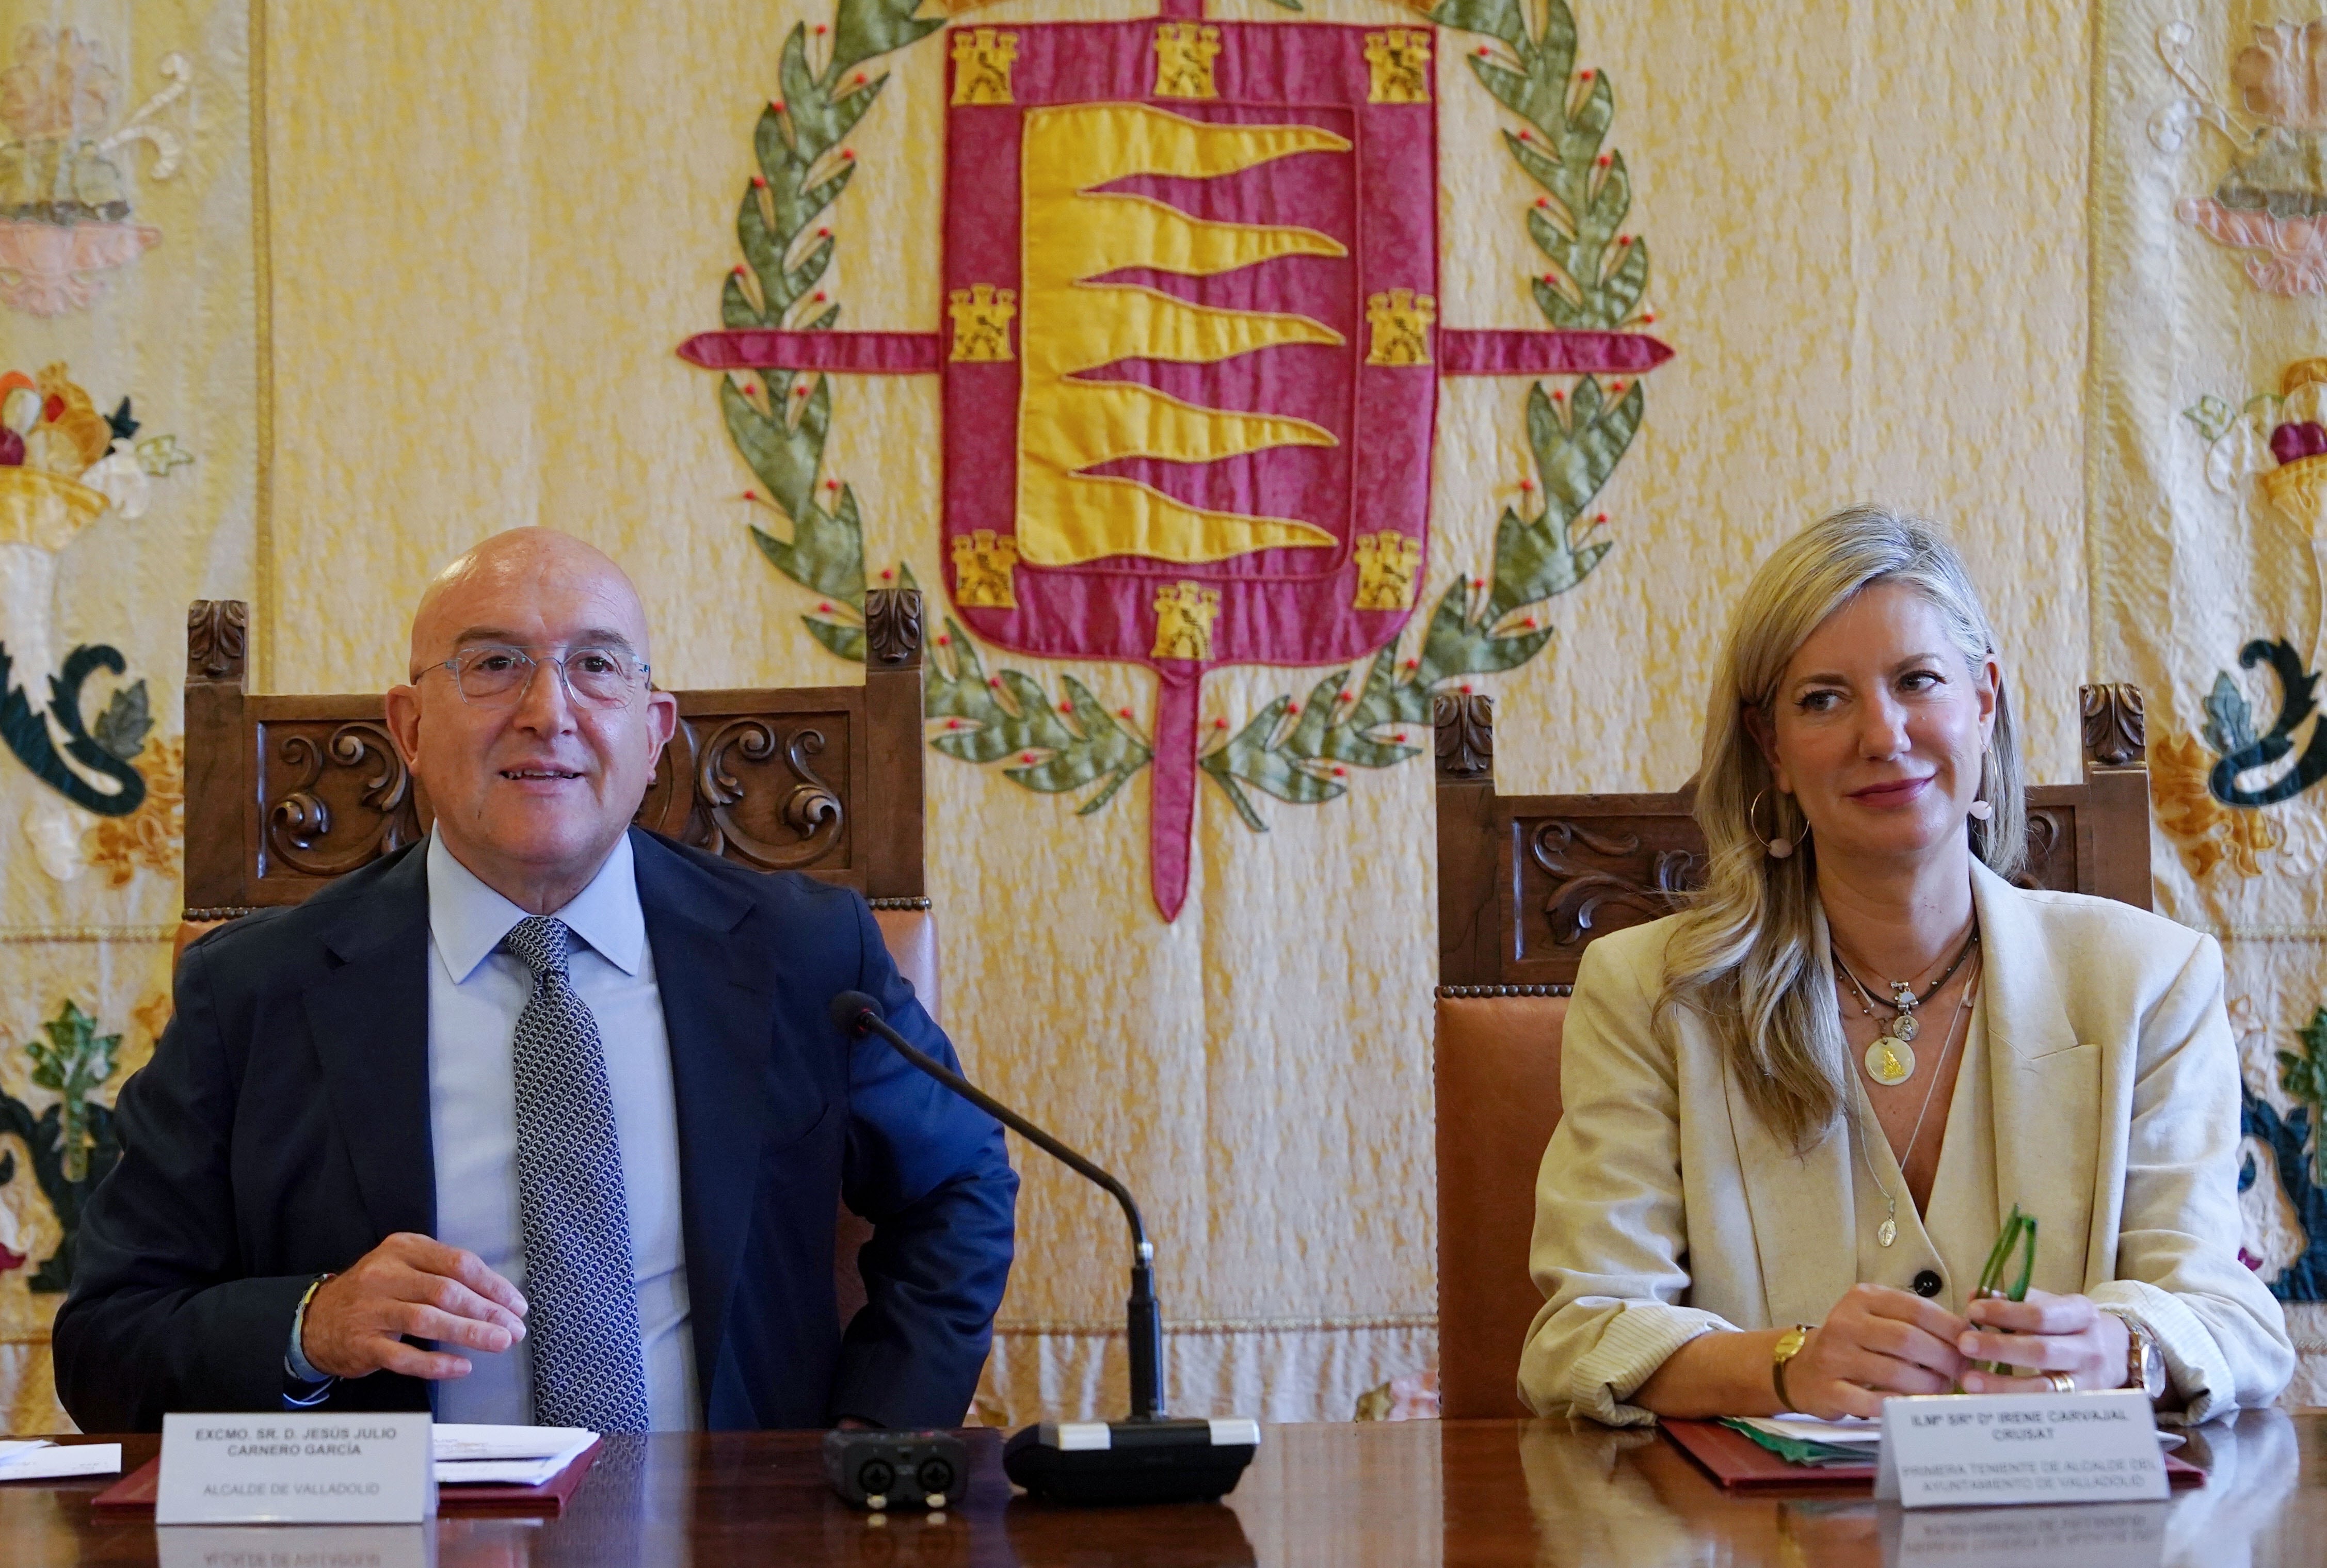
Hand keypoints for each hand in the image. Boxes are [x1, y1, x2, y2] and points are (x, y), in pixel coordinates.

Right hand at [302, 1233, 527, 1380]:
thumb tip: (497, 1296)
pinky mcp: (363, 1343)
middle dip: (487, 1311)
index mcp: (404, 1249)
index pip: (458, 1263)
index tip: (516, 1304)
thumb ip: (444, 1274)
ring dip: (469, 1333)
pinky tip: (461, 1367)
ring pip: (428, 1320)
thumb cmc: (375, 1293)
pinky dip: (436, 1363)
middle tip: (514, 1328)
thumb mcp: (405, 1267)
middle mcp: (386, 1275)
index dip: (492, 1285)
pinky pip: (404, 1356)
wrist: (317, 1320)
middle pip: (447, 1291)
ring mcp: (372, 1310)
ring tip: (500, 1342)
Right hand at [1784, 1284, 1970, 1418]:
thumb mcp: (1879, 1319)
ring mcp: (1834, 1356)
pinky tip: (1911, 1405)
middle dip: (1943, 1359)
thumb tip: (1971, 1336)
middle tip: (1960, 1373)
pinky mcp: (1829, 1389)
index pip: (1917, 1308)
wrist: (1803, 1370)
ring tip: (1941, 1389)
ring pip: (1894, 1372)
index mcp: (1863, 1298)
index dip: (1951, 1329)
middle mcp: (1845, 1322)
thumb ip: (1917, 1322)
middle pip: (1908, 1340)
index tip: (1970, 1346)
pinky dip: (1898, 1405)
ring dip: (1927, 1385)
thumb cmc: (1855, 1344)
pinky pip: (1871, 1401)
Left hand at [1955, 1288, 2127, 1393]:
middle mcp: (2089, 1348)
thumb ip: (2016, 1299)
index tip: (1973, 1310)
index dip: (2006, 1313)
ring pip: (2045, 1387)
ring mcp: (2088, 1380)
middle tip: (1964, 1344)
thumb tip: (1977, 1294)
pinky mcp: (2082, 1405)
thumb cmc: (2071, 1326)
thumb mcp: (2053, 1305)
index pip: (2041, 1314)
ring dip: (2003, 1384)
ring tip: (1969, 1380)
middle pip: (2042, 1350)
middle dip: (2000, 1348)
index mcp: (2081, 1313)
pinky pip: (2046, 1407)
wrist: (2120, 1354)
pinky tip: (1988, 1401)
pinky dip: (2016, 1404)